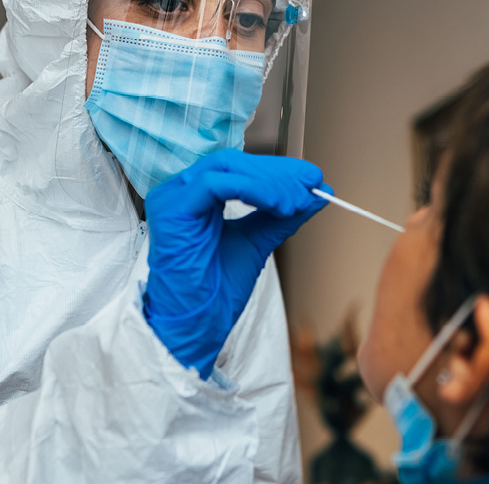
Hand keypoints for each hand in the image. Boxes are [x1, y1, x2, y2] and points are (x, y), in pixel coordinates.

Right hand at [143, 148, 331, 378]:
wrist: (196, 325)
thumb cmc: (217, 289)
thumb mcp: (258, 241)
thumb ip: (283, 215)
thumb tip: (317, 193)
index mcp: (197, 195)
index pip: (239, 167)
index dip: (277, 169)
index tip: (312, 178)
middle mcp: (181, 190)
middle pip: (235, 163)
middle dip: (277, 173)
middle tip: (310, 186)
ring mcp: (172, 197)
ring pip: (227, 168)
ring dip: (269, 182)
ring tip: (294, 203)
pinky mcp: (171, 209)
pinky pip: (215, 185)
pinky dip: (251, 189)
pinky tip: (275, 205)